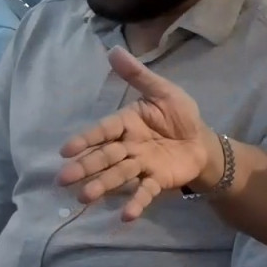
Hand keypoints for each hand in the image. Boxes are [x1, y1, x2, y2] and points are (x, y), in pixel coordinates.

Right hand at [57, 47, 221, 220]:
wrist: (203, 141)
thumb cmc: (179, 115)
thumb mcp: (163, 92)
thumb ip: (138, 76)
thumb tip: (113, 50)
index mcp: (126, 124)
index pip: (102, 131)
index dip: (85, 139)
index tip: (65, 150)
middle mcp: (128, 146)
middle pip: (104, 157)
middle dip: (85, 167)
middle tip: (63, 179)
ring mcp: (141, 166)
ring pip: (118, 175)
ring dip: (102, 186)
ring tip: (85, 197)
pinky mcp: (157, 181)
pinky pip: (145, 192)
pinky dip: (136, 203)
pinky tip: (126, 217)